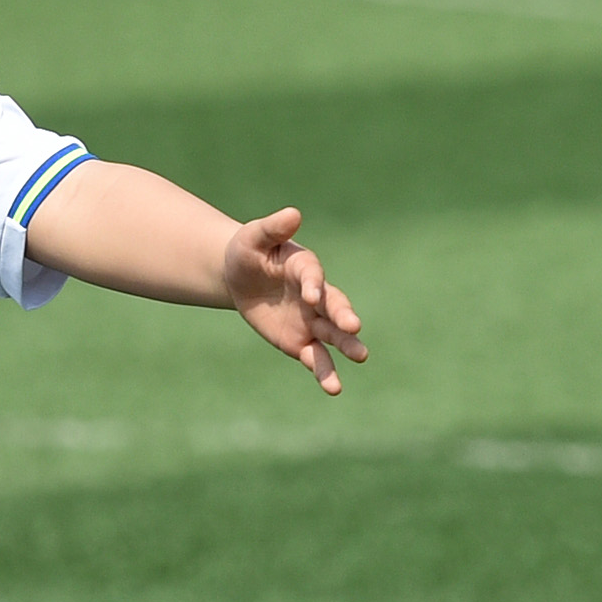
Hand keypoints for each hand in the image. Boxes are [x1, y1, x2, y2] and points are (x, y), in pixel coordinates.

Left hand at [225, 208, 365, 393]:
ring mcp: (310, 321)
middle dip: (343, 315)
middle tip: (354, 327)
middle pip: (333, 306)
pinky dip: (324, 371)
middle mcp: (315, 296)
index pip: (312, 275)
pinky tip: (333, 388)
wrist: (240, 277)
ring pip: (332, 335)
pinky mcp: (300, 342)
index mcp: (304, 267)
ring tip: (361, 357)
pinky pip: (315, 358)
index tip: (311, 295)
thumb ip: (272, 229)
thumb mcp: (253, 239)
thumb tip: (292, 213)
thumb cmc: (249, 252)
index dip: (312, 284)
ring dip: (345, 346)